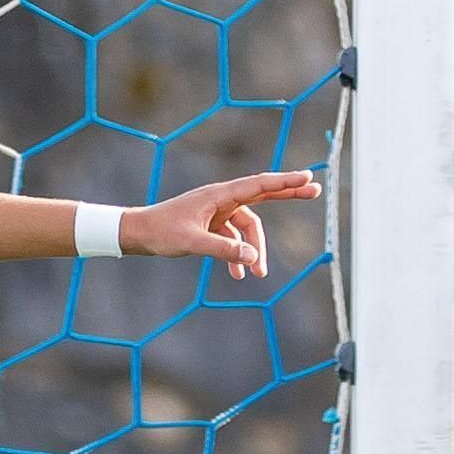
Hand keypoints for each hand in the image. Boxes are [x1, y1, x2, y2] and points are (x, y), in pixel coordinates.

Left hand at [124, 169, 320, 278]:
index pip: (259, 186)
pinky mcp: (210, 225)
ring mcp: (216, 212)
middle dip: (287, 196)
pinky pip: (232, 238)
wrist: (137, 234)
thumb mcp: (192, 243)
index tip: (307, 178)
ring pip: (247, 228)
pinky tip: (238, 275)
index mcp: (219, 195)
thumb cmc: (161, 232)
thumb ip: (223, 250)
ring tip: (259, 274)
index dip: (285, 183)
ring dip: (254, 249)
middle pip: (262, 196)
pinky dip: (237, 254)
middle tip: (316, 192)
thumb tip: (252, 258)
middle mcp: (221, 200)